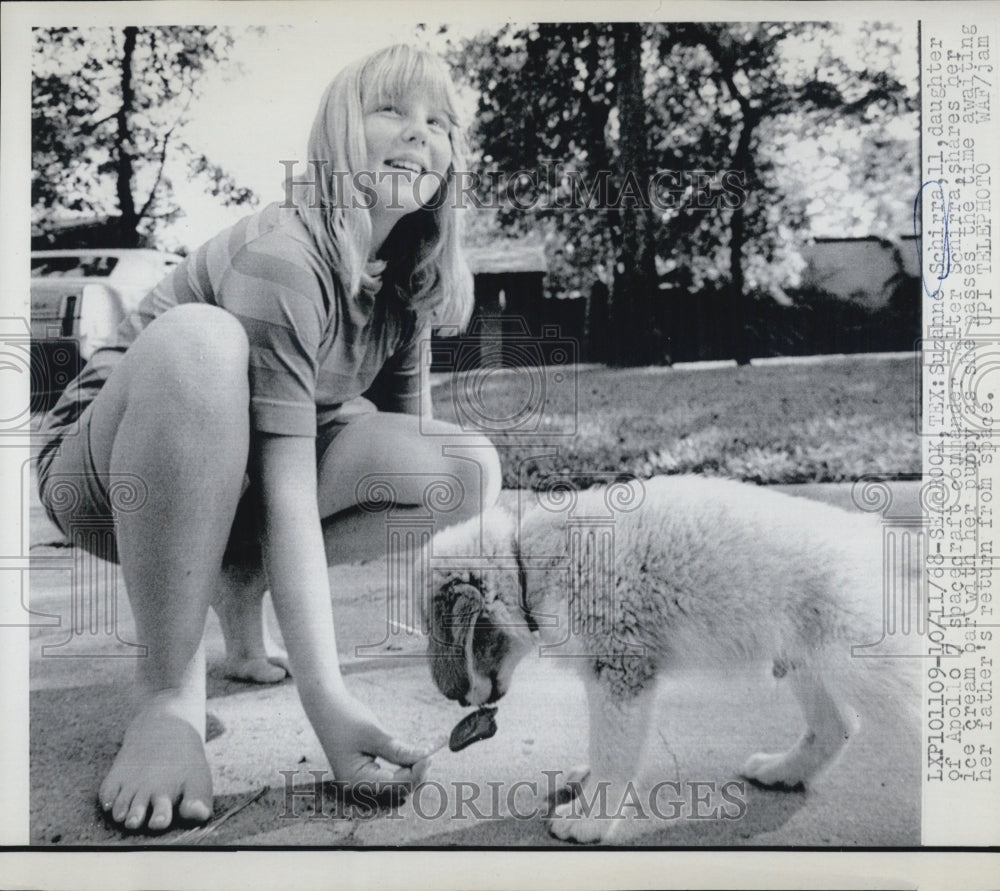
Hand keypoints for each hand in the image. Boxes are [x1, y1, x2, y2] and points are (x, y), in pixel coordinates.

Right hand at [317, 690, 432, 791]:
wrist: (325, 705)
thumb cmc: (345, 717)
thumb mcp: (373, 733)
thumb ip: (398, 749)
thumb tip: (425, 758)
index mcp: (356, 781)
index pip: (396, 785)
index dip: (417, 772)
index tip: (431, 754)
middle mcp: (359, 786)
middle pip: (398, 789)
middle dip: (417, 773)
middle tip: (432, 751)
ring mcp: (362, 780)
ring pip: (397, 784)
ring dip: (413, 770)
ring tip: (427, 751)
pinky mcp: (367, 771)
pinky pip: (392, 775)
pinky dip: (405, 765)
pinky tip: (417, 753)